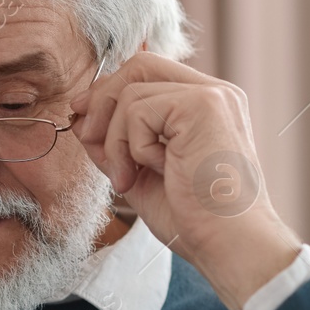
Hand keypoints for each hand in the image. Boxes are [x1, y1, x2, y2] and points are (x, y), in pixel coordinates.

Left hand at [69, 50, 303, 308]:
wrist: (229, 243)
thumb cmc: (193, 220)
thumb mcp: (141, 174)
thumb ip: (116, 143)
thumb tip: (80, 117)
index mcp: (205, 107)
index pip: (149, 74)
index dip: (109, 91)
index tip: (84, 120)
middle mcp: (214, 93)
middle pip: (139, 66)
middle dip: (101, 99)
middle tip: (87, 136)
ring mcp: (211, 96)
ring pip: (131, 92)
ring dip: (115, 140)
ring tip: (128, 178)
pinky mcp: (202, 105)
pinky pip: (138, 110)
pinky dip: (132, 147)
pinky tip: (154, 172)